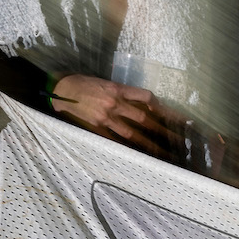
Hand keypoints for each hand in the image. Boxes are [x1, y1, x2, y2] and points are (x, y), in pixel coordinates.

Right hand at [50, 75, 179, 154]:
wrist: (59, 89)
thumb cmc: (82, 84)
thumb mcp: (104, 83)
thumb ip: (122, 93)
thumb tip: (140, 104)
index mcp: (117, 89)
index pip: (146, 96)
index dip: (160, 106)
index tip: (171, 115)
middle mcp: (115, 103)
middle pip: (145, 118)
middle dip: (163, 130)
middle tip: (179, 139)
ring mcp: (106, 118)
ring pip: (133, 134)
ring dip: (150, 144)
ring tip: (164, 153)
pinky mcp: (97, 128)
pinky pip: (116, 141)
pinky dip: (128, 149)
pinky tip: (139, 156)